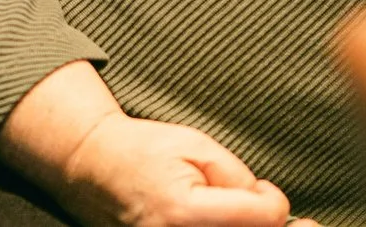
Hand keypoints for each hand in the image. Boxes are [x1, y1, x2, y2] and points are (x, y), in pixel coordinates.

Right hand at [0, 61, 292, 226]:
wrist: (92, 167)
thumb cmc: (145, 151)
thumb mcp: (198, 147)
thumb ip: (238, 179)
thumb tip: (269, 209)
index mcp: (186, 212)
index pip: (263, 219)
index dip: (272, 202)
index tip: (262, 190)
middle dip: (259, 221)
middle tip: (258, 208)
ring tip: (230, 211)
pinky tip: (216, 221)